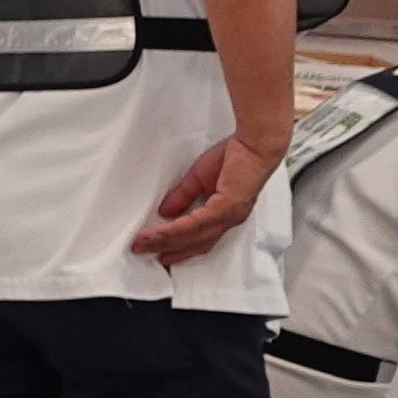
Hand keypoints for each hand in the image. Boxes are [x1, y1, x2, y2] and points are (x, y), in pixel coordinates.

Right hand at [132, 131, 283, 266]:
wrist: (255, 144)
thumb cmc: (238, 156)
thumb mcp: (200, 178)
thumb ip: (184, 196)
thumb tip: (167, 211)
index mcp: (225, 214)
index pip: (200, 238)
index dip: (180, 248)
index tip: (160, 253)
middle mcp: (228, 220)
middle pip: (195, 243)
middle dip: (166, 248)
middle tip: (142, 250)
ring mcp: (229, 216)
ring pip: (193, 237)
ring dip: (166, 241)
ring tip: (144, 242)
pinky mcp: (227, 208)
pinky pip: (197, 224)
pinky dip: (176, 229)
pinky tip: (161, 230)